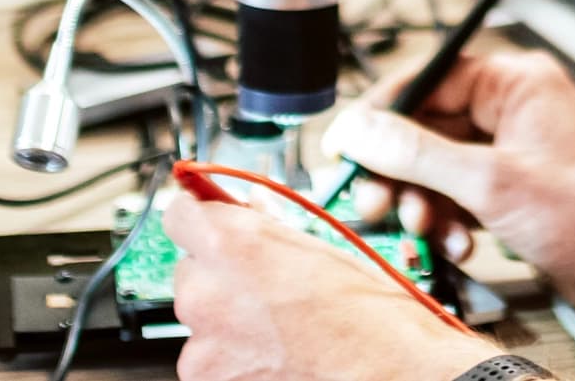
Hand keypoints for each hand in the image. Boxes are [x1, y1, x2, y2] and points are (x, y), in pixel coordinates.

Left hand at [159, 189, 502, 380]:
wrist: (393, 375)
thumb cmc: (374, 317)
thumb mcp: (326, 249)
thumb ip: (271, 228)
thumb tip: (249, 211)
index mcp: (235, 244)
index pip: (180, 213)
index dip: (202, 214)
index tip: (213, 217)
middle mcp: (207, 293)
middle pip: (192, 268)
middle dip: (223, 272)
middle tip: (266, 283)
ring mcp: (204, 346)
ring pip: (201, 316)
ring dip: (228, 317)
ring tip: (278, 326)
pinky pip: (209, 358)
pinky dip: (233, 356)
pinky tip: (274, 354)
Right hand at [324, 49, 574, 324]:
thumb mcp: (489, 182)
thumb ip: (417, 154)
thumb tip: (361, 130)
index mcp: (514, 82)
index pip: (427, 79)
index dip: (381, 115)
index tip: (345, 148)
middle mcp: (512, 108)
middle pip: (426, 129)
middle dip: (398, 172)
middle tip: (373, 203)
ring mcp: (513, 150)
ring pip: (439, 168)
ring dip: (423, 203)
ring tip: (422, 230)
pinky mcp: (515, 188)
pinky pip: (461, 196)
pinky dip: (450, 220)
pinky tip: (459, 244)